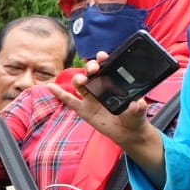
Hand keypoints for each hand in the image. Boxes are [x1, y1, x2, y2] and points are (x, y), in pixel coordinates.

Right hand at [42, 52, 156, 150]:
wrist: (128, 133)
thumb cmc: (134, 118)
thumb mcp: (139, 112)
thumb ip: (138, 108)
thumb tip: (137, 104)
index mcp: (114, 83)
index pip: (107, 68)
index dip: (103, 60)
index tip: (102, 57)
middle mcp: (101, 87)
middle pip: (92, 73)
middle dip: (90, 68)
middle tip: (93, 69)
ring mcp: (90, 98)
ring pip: (80, 84)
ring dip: (78, 79)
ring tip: (82, 81)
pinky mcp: (83, 109)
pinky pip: (69, 100)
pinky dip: (59, 93)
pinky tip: (50, 87)